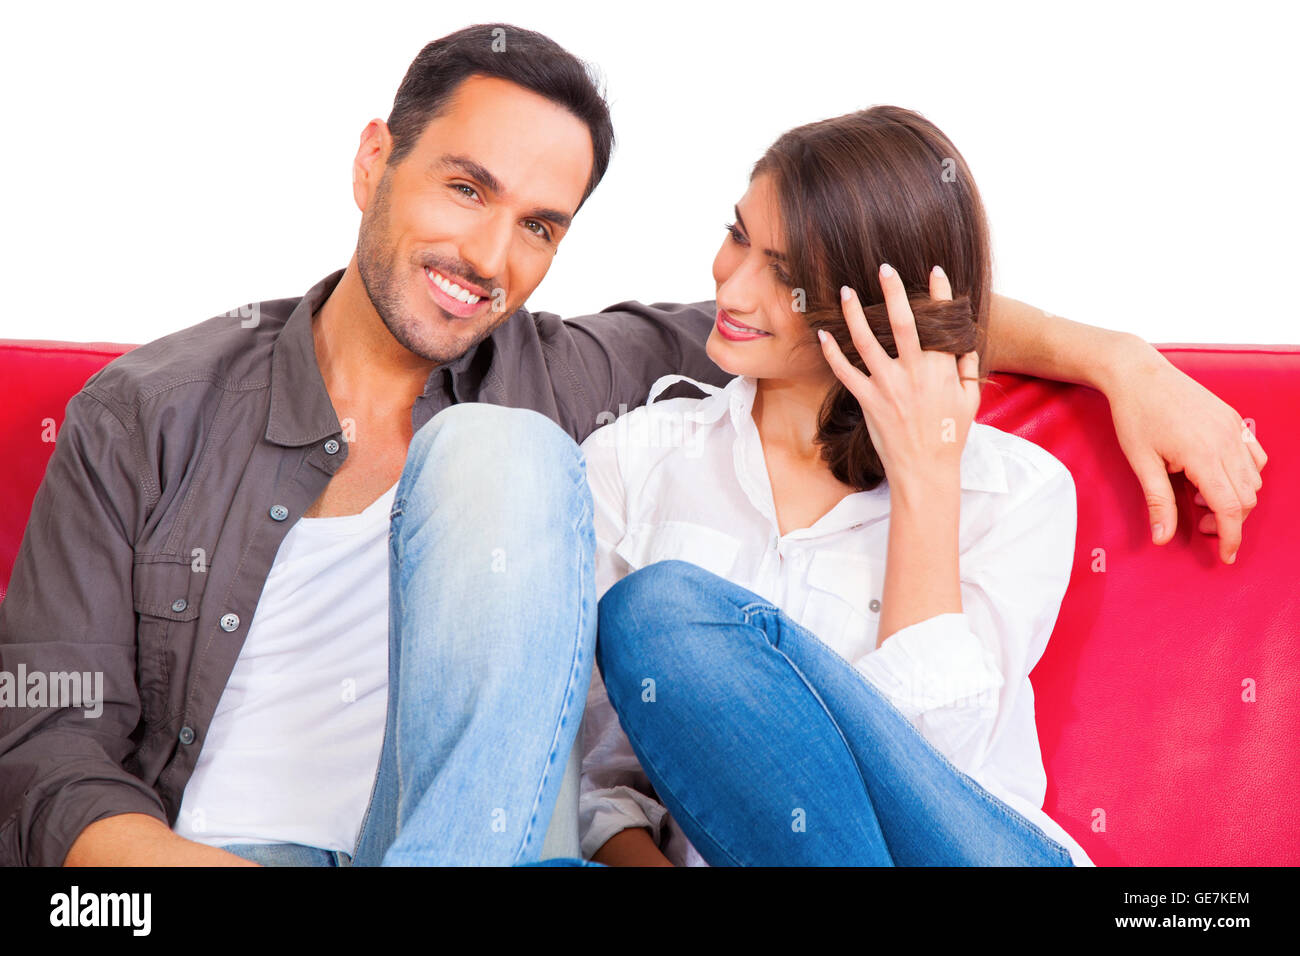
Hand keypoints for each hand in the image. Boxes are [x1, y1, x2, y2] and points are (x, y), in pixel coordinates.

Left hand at [817, 263, 979, 491]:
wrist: (925, 471)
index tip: (935, 270)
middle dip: (893, 291)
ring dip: (855, 314)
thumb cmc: (950, 437)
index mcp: (942, 369)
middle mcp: (914, 372)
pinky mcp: (868, 400)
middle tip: (884, 267)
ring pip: (867, 341)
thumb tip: (965, 341)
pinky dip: (832, 353)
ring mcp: (888, 386)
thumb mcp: (970, 401)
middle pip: (903, 322)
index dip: (940, 293)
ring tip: (846, 291)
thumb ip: (966, 368)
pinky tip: (823, 335)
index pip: (941, 323)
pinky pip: (845, 372)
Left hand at [1106, 347, 1266, 563]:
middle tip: (1196, 521)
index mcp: (1204, 455)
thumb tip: (1162, 538)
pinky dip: (1244, 475)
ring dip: (1235, 497)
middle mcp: (1227, 442)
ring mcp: (1235, 428)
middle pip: (1246, 498)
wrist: (1139, 373)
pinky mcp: (1235, 420)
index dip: (1230, 537)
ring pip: (1254, 479)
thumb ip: (1158, 502)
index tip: (1225, 556)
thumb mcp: (1141, 462)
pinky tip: (1215, 475)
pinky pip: (1255, 456)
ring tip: (1198, 495)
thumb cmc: (1134, 416)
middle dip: (1227, 520)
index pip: (1230, 508)